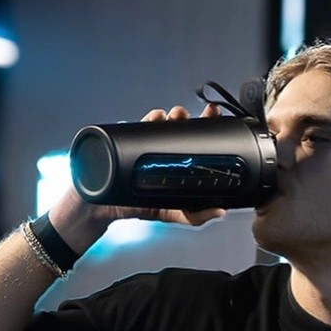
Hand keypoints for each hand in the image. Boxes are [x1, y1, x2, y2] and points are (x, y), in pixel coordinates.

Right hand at [48, 103, 225, 250]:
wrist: (110, 209)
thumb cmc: (142, 207)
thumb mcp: (175, 213)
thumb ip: (197, 215)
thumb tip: (220, 210)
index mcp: (180, 162)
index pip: (196, 140)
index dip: (207, 126)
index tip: (216, 115)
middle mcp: (165, 149)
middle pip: (181, 126)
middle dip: (189, 117)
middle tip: (195, 116)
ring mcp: (148, 144)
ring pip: (164, 122)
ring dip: (172, 115)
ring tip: (176, 116)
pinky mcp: (132, 141)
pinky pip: (142, 125)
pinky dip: (151, 119)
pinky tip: (157, 119)